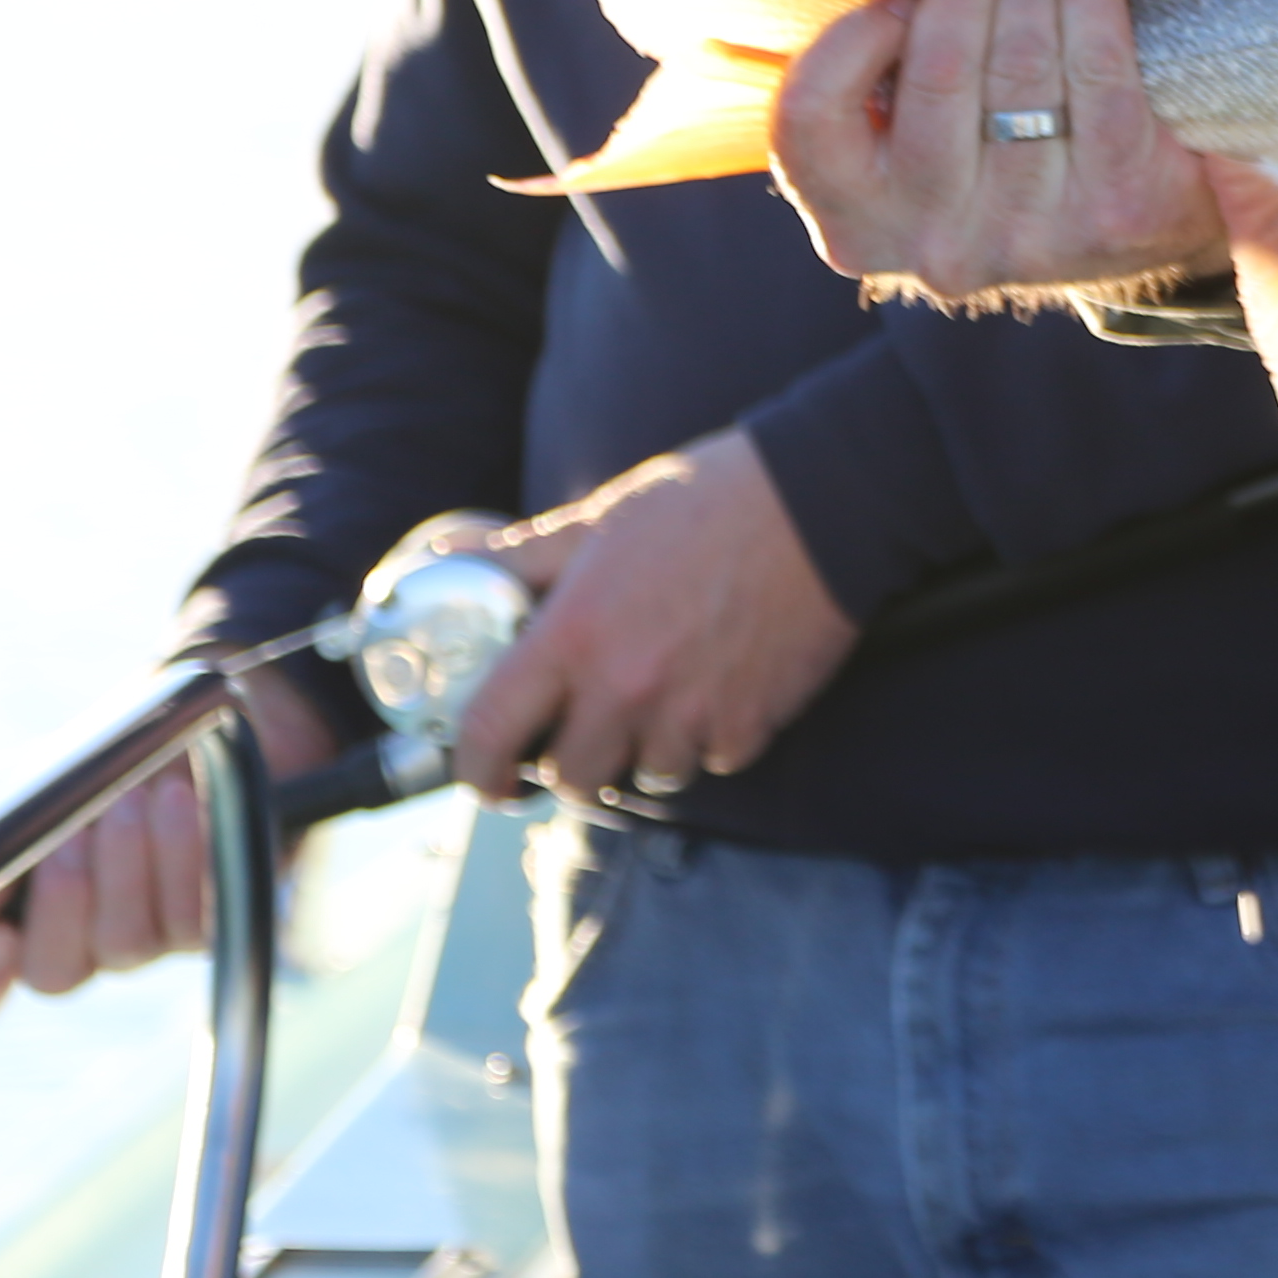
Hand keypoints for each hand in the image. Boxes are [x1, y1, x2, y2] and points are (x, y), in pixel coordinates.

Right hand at [0, 664, 338, 1019]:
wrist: (187, 730)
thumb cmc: (96, 766)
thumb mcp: (36, 790)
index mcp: (12, 923)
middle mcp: (75, 948)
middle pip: (54, 974)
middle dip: (64, 901)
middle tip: (75, 832)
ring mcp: (142, 944)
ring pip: (125, 944)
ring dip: (126, 865)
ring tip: (132, 796)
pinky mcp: (205, 928)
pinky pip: (191, 921)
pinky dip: (181, 856)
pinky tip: (178, 803)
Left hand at [446, 433, 858, 809]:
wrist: (825, 500)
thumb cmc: (709, 499)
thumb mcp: (600, 517)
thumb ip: (522, 555)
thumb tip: (452, 554)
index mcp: (575, 634)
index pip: (490, 733)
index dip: (475, 768)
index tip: (486, 771)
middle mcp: (626, 686)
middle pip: (570, 778)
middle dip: (569, 762)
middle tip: (584, 729)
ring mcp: (691, 713)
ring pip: (644, 778)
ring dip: (643, 752)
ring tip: (659, 701)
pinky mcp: (750, 724)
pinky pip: (711, 763)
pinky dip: (708, 741)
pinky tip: (716, 691)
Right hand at [766, 0, 1248, 307]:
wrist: (1124, 213)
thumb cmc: (984, 119)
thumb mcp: (908, 67)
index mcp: (855, 227)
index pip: (812, 110)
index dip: (857, 32)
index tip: (902, 7)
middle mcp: (936, 249)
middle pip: (939, 63)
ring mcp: (1029, 237)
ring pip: (1024, 57)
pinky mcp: (1118, 209)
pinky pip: (1099, 66)